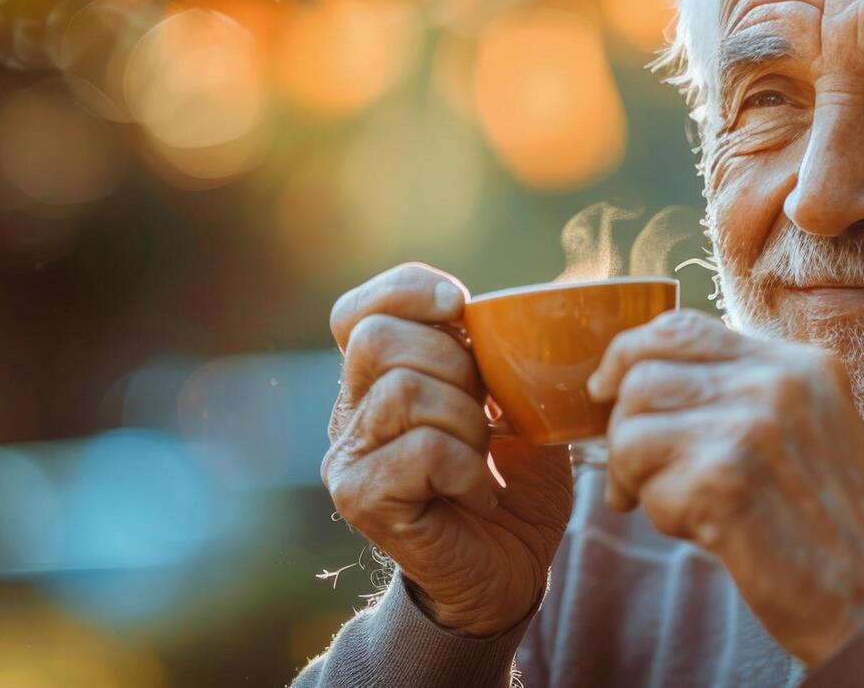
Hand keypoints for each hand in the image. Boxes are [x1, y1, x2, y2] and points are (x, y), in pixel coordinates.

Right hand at [321, 263, 573, 635]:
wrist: (509, 572)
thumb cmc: (514, 483)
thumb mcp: (515, 402)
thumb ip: (496, 352)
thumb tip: (509, 304)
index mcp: (379, 379)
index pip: (359, 310)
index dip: (406, 291)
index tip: (460, 308)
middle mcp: (349, 413)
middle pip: (379, 340)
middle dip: (454, 363)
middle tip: (485, 413)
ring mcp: (348, 457)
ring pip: (403, 392)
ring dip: (466, 421)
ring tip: (483, 458)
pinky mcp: (360, 498)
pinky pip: (420, 449)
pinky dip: (467, 467)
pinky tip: (478, 492)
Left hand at [587, 310, 863, 664]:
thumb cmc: (836, 531)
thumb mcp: (809, 433)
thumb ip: (745, 398)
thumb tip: (641, 383)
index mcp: (800, 364)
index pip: (683, 326)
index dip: (629, 353)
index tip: (606, 388)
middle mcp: (778, 381)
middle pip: (645, 374)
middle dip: (623, 429)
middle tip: (633, 476)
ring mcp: (752, 426)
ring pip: (633, 427)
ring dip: (636, 476)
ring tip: (676, 509)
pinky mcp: (725, 479)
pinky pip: (645, 483)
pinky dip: (661, 515)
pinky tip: (704, 532)